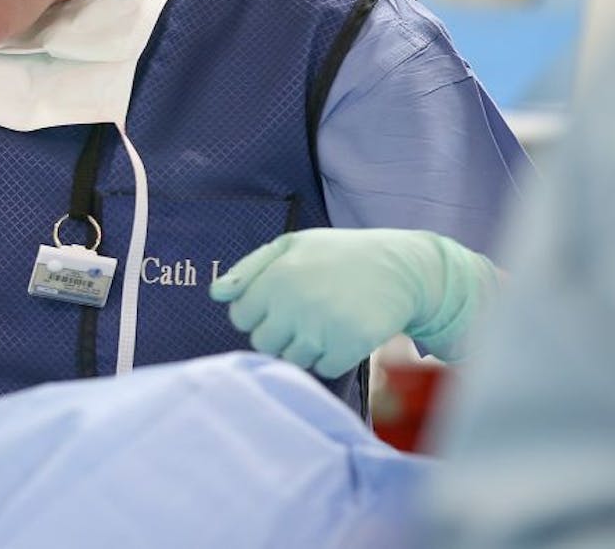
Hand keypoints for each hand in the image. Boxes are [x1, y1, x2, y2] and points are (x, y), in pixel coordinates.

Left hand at [208, 227, 497, 378]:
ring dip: (305, 346)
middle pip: (263, 343)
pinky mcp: (348, 347)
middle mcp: (294, 304)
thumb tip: (216, 294)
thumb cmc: (338, 255)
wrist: (399, 268)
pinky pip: (323, 368)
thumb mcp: (292, 246)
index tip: (279, 303)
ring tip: (325, 321)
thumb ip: (249, 269)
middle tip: (303, 315)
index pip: (241, 317)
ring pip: (292, 359)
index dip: (259, 313)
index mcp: (275, 277)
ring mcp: (322, 328)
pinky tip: (342, 333)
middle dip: (279, 334)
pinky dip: (331, 357)